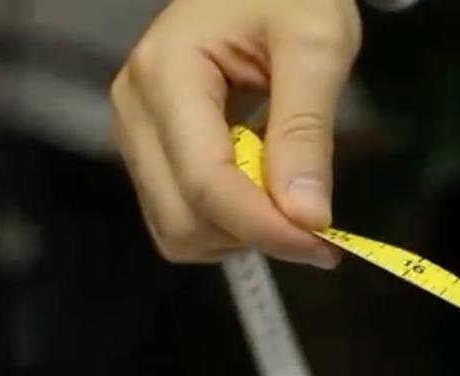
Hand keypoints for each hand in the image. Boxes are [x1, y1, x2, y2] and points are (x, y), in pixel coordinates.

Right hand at [111, 0, 359, 266]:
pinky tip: (263, 193)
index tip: (325, 246)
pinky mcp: (148, 148)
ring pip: (176, 228)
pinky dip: (226, 223)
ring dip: (238, 234)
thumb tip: (306, 217)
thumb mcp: (318, 44)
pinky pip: (179, 214)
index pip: (205, 182)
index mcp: (167, 73)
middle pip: (181, 219)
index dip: (264, 227)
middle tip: (315, 222)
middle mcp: (134, 108)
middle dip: (251, 235)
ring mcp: (135, 131)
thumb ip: (307, 129)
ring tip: (288, 198)